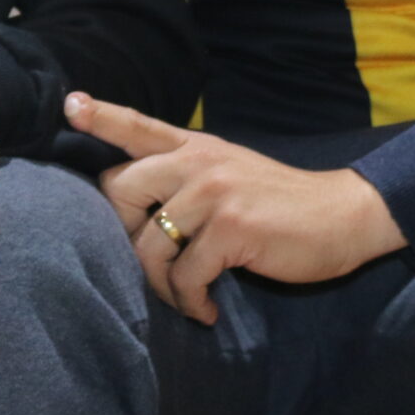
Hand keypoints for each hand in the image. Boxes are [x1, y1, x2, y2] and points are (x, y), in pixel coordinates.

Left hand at [66, 93, 407, 325]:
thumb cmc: (281, 205)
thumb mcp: (231, 174)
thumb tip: (137, 212)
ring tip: (187, 298)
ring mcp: (214, 192)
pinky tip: (208, 310)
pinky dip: (191, 302)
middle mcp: (199, 161)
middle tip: (148, 264)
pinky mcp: (231, 227)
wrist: (343, 216)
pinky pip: (184, 275)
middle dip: (119, 235)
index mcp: (197, 146)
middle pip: (120, 189)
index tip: (71, 104)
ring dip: (161, 285)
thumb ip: (188, 178)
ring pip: (147, 245)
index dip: (102, 116)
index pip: (139, 125)